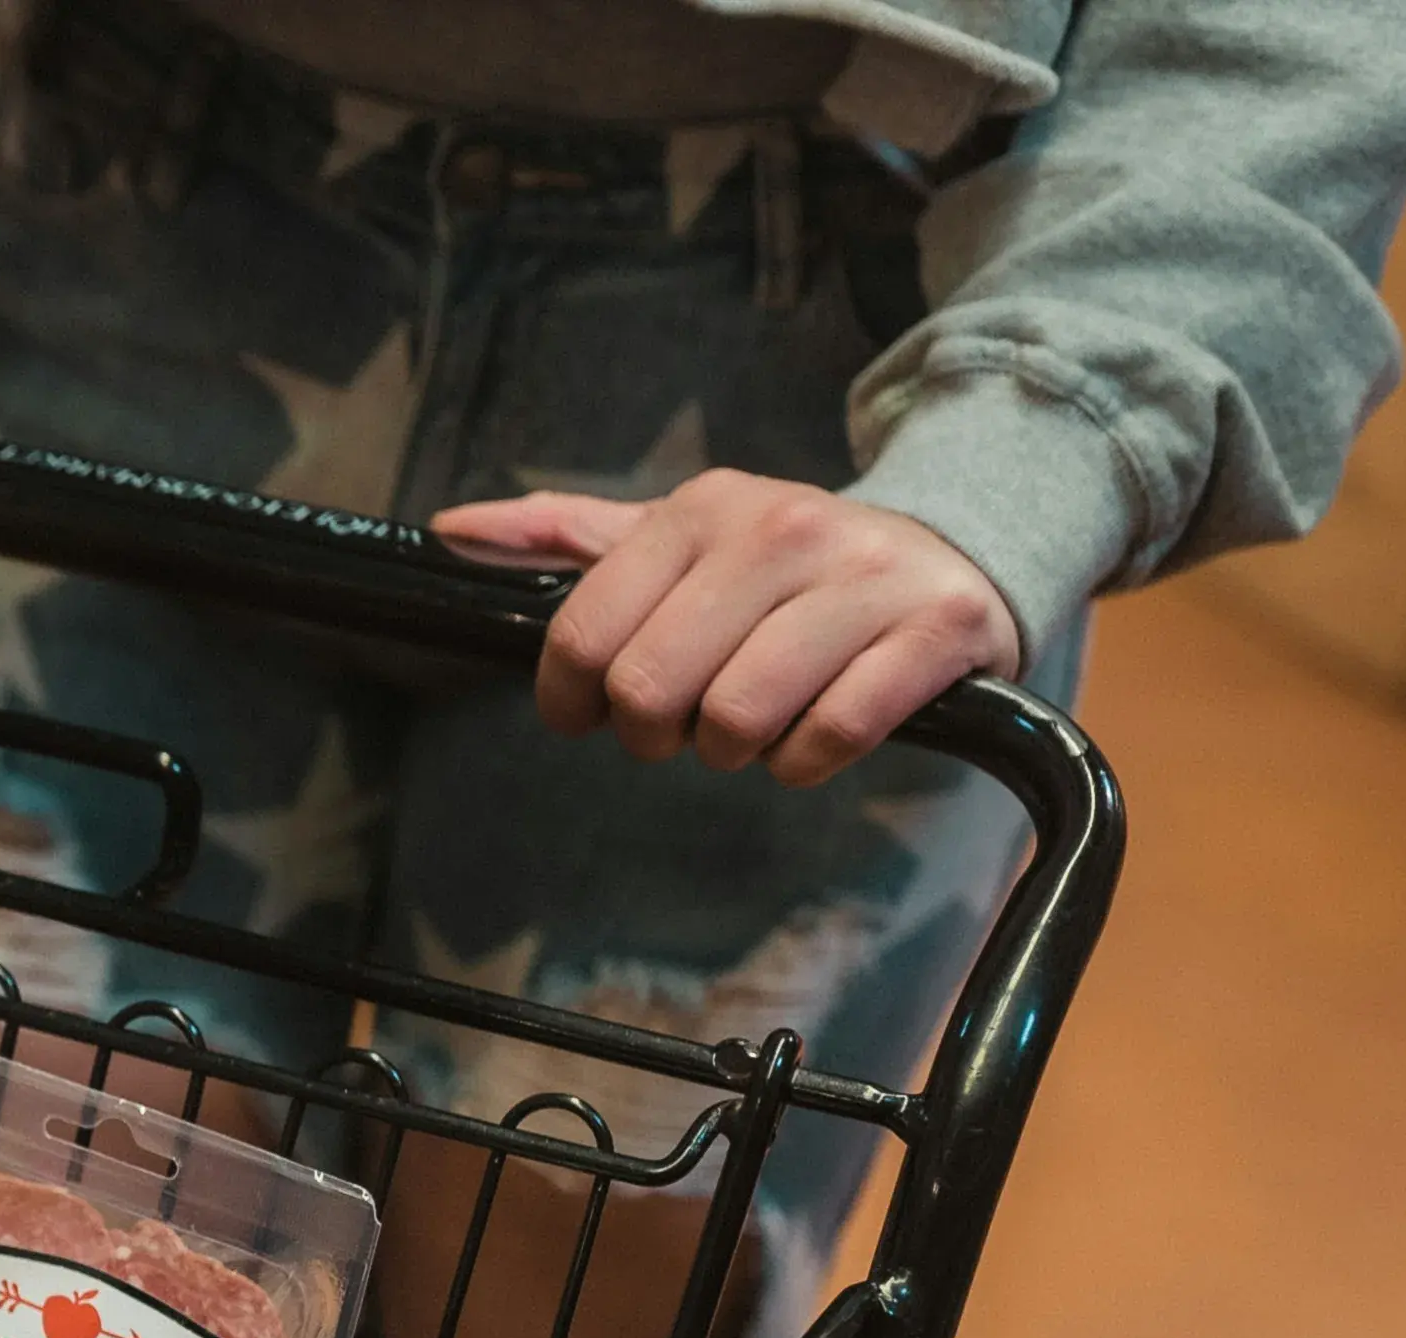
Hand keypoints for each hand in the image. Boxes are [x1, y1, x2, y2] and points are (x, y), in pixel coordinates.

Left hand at [432, 472, 1020, 786]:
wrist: (953, 551)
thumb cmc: (789, 569)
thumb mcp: (682, 538)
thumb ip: (568, 538)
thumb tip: (452, 527)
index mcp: (704, 508)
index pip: (585, 634)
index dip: (572, 698)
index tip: (591, 712)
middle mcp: (781, 530)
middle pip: (651, 686)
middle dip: (654, 732)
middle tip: (683, 724)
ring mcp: (863, 579)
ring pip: (737, 717)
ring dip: (733, 751)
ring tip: (754, 723)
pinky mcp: (934, 632)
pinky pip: (829, 736)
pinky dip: (804, 761)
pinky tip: (812, 733)